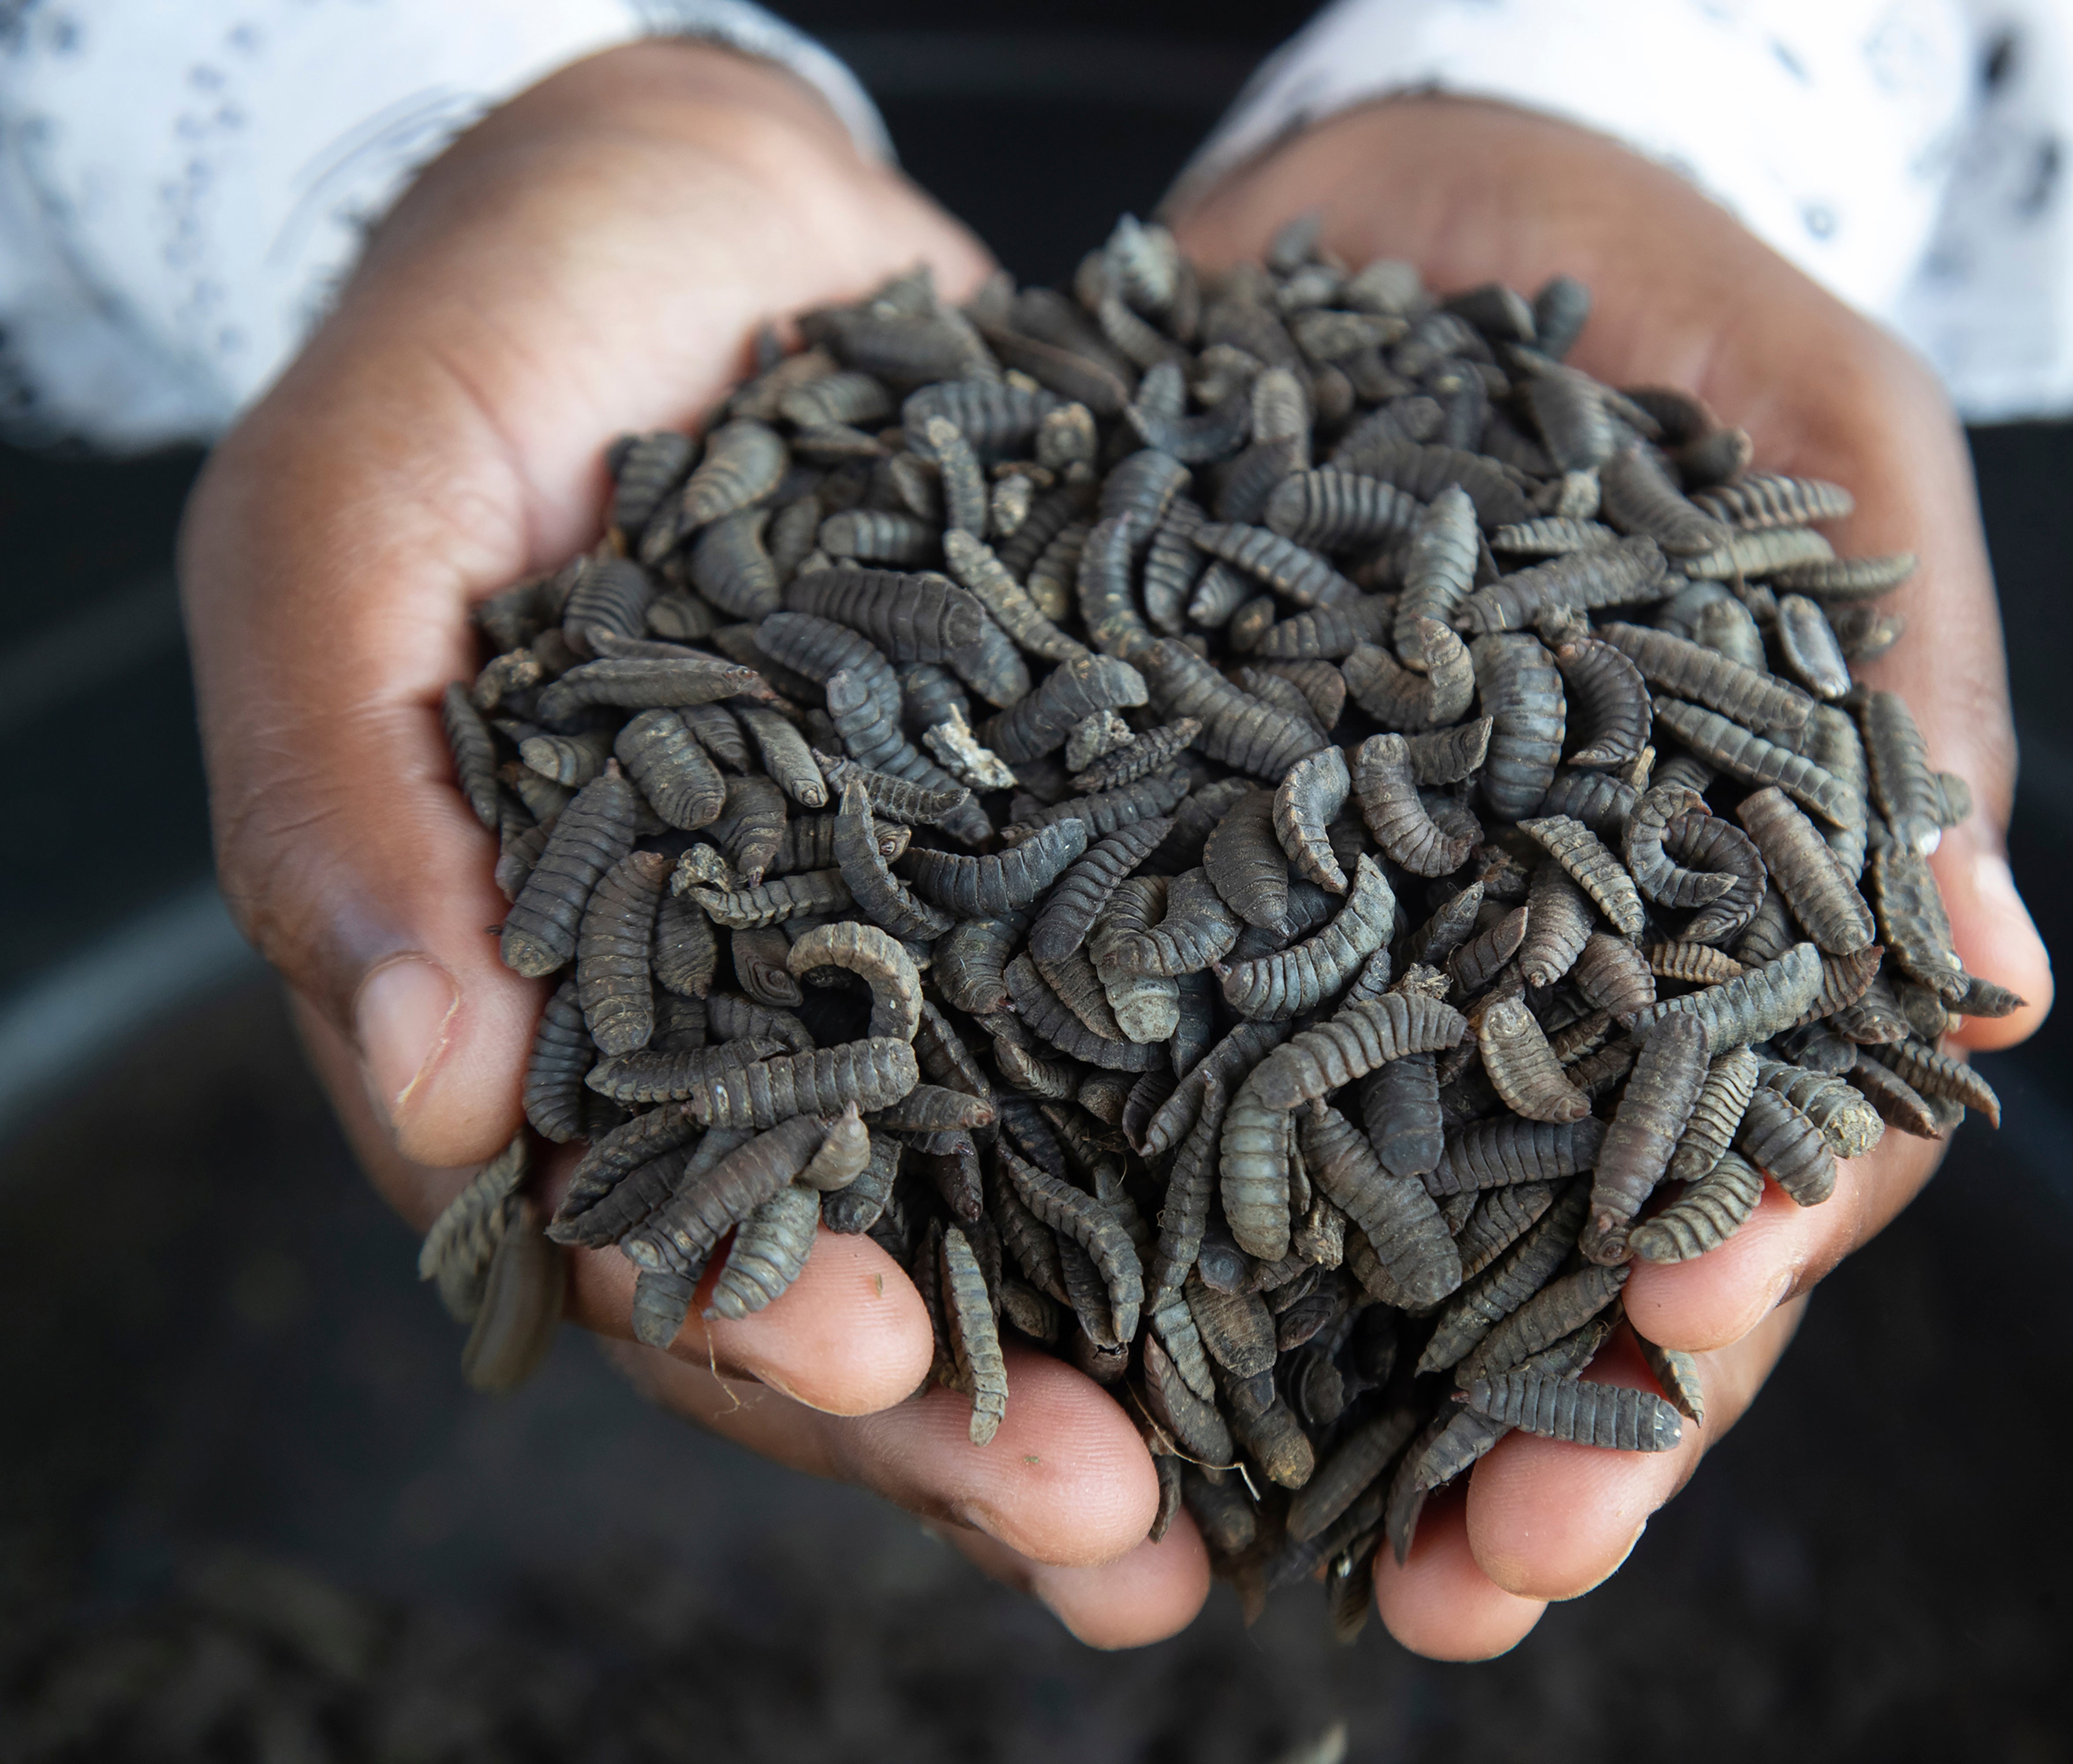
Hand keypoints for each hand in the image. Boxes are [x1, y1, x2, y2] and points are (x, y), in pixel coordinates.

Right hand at [180, 42, 1193, 1642]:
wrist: (691, 204)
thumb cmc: (482, 342)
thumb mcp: (352, 522)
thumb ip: (345, 794)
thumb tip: (431, 1094)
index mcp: (552, 996)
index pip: (639, 1224)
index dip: (759, 1321)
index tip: (889, 1368)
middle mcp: (749, 1011)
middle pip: (853, 1267)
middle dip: (970, 1417)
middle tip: (1113, 1531)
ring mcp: (922, 944)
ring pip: (1021, 1203)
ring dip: (1127, 1354)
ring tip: (1249, 1497)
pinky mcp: (1069, 849)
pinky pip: (1153, 1023)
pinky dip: (1238, 1143)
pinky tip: (1351, 1246)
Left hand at [1171, 97, 2055, 1658]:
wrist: (1416, 212)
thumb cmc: (1656, 308)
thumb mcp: (1815, 434)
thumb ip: (1903, 682)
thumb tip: (2005, 965)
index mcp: (1737, 910)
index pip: (1772, 1132)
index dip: (1735, 1261)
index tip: (1678, 1344)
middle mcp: (1564, 981)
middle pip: (1582, 1253)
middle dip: (1553, 1423)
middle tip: (1481, 1583)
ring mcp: (1387, 965)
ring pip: (1402, 1243)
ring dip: (1363, 1414)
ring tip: (1305, 1563)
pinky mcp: (1213, 915)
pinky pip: (1193, 1106)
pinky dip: (1164, 1250)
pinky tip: (1109, 1377)